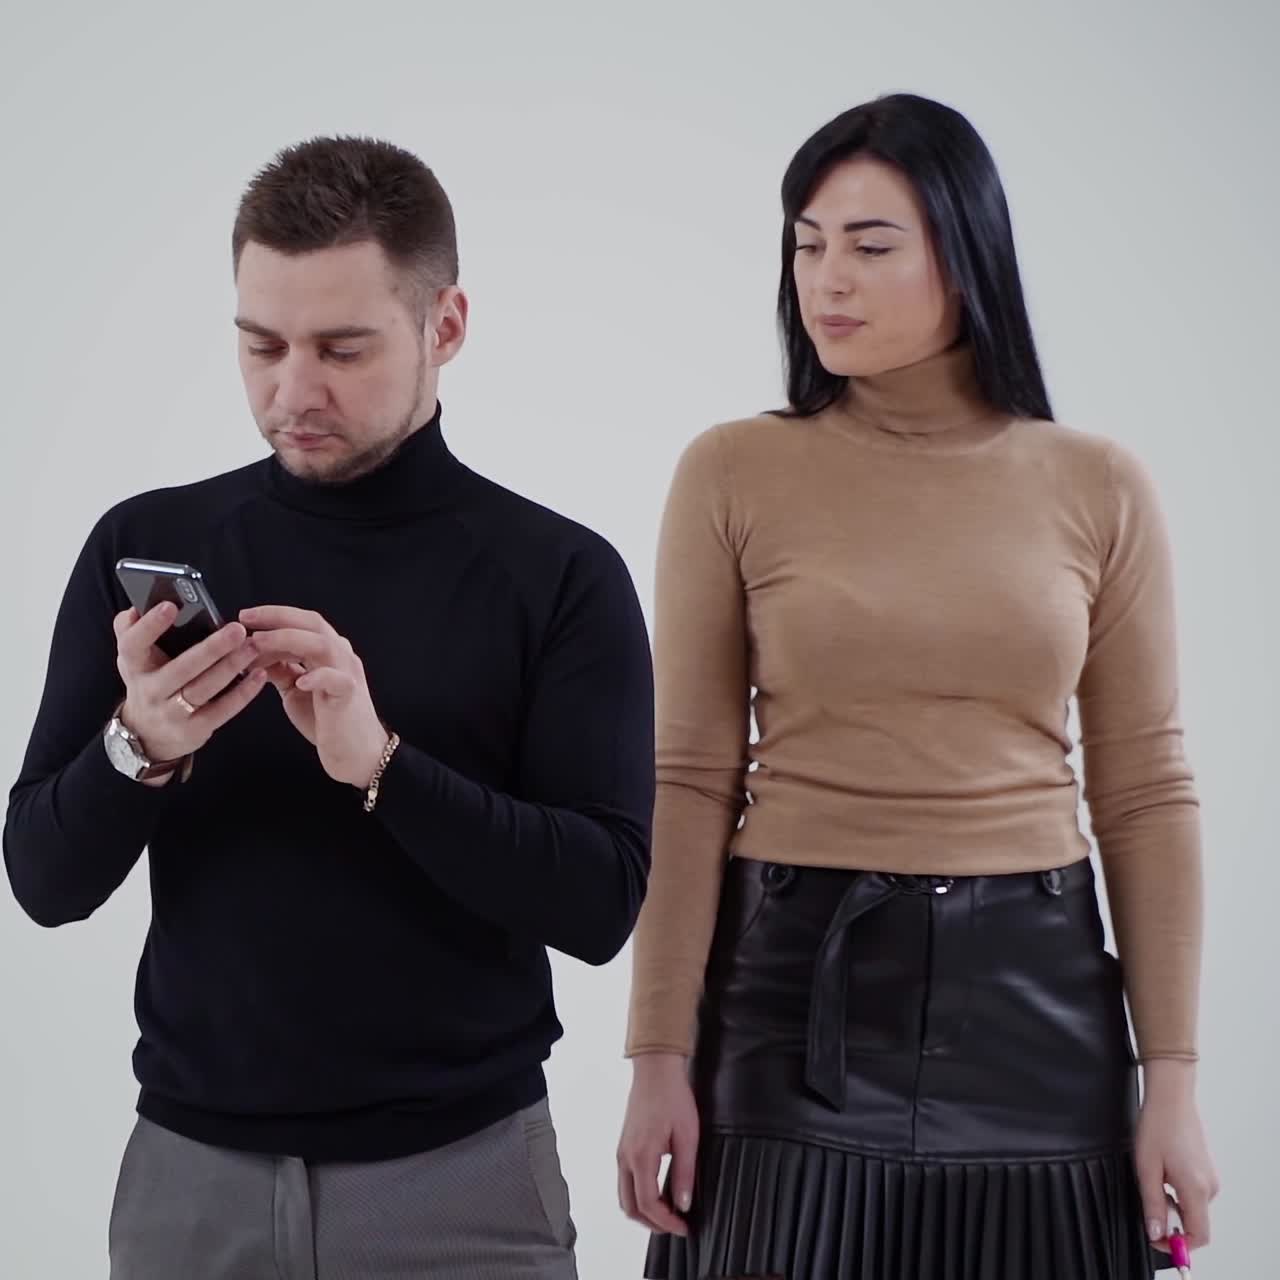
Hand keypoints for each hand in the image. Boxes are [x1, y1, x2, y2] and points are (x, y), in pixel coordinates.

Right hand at [115, 603, 266, 772]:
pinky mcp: (194, 730)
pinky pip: (222, 711)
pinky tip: (259, 675)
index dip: (150, 626)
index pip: (133, 644)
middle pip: (180, 669)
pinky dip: (243, 693)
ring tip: (252, 647)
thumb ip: (131, 630)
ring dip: (231, 667)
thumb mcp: (133, 659)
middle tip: (236, 629)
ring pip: (203, 689)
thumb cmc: (150, 682)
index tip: (171, 605)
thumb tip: (134, 609)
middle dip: (210, 649)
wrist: (150, 735)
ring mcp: (172, 713)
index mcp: (135, 666)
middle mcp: (150, 691)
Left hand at [240, 606, 387, 789]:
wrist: (356, 752)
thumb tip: (254, 655)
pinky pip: (335, 679)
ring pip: (322, 644)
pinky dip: (317, 676)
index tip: (245, 616)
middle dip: (278, 618)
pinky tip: (299, 681)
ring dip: (287, 640)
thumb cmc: (327, 720)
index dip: (274, 615)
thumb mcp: (295, 690)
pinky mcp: (349, 694)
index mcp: (328, 653)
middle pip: (312, 623)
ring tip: (259, 644)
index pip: (303, 622)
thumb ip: (281, 670)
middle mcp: (340, 656)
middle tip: (247, 619)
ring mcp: (347, 673)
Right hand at [617, 1053, 698, 1236]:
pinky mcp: (624, 1146)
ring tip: (668, 1212)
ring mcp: (622, 1152)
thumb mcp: (687, 1136)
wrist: (656, 1071)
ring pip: (625, 1196)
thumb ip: (684, 1173)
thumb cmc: (673, 1098)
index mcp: (641, 1156)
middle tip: (676, 1225)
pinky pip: (625, 1181)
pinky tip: (659, 1192)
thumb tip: (683, 1204)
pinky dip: (639, 1195)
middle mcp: (626, 1157)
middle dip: (652, 1223)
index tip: (683, 1227)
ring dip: (644, 1211)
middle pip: (630, 1207)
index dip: (665, 1222)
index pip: (648, 1204)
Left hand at [1135, 1061, 1219, 1253]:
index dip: (1178, 1244)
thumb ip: (1152, 1204)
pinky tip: (1161, 1172)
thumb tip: (1155, 1233)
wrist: (1170, 1097)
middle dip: (1171, 1222)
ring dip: (1172, 1205)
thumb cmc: (1157, 1126)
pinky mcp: (1205, 1169)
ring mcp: (1210, 1177)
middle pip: (1195, 1223)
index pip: (1199, 1236)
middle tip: (1148, 1202)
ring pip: (1192, 1208)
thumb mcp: (1146, 1168)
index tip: (1155, 1238)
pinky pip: (1193, 1193)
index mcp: (1196, 1189)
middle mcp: (1209, 1187)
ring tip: (1152, 1179)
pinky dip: (1177, 1193)